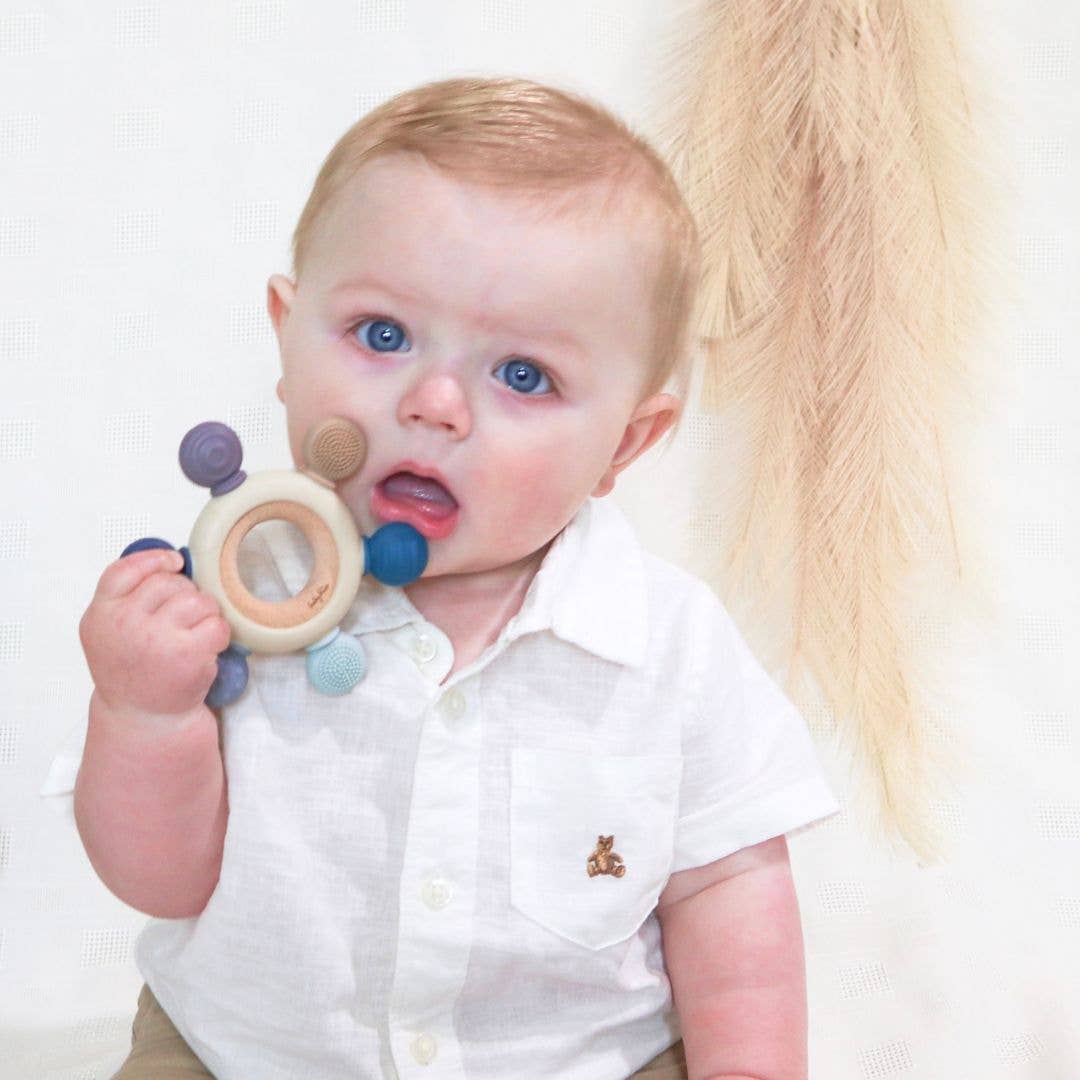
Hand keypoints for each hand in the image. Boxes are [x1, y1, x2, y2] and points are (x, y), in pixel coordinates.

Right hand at [79, 547, 231, 717]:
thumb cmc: (132, 671)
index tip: (174, 562)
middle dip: (185, 594)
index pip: (125, 570)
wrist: (144, 719)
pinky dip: (219, 636)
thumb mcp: (108, 632)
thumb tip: (170, 562)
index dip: (154, 559)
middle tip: (183, 619)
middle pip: (169, 582)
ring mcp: (156, 638)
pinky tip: (204, 650)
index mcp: (101, 615)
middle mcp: (125, 624)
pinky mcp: (187, 654)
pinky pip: (218, 625)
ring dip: (205, 614)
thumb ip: (127, 597)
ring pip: (199, 600)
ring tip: (194, 634)